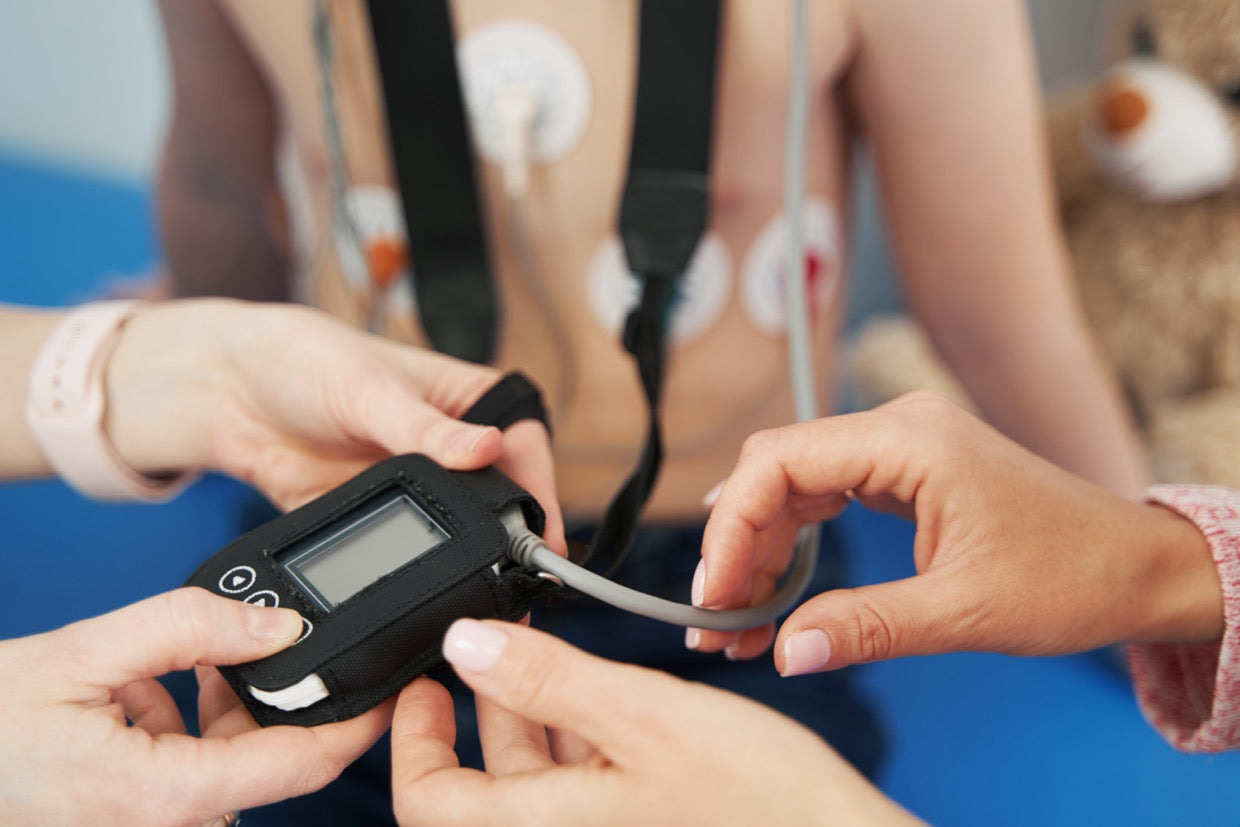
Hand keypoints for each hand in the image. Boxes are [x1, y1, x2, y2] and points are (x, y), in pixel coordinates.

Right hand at [0, 588, 391, 825]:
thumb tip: (278, 624)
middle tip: (254, 641)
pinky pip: (192, 768)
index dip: (355, 725)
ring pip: (228, 759)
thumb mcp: (83, 655)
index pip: (298, 766)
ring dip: (221, 705)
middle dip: (272, 696)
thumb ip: (188, 630)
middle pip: (266, 759)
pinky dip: (186, 721)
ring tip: (177, 661)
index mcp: (162, 799)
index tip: (392, 685)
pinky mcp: (138, 817)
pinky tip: (150, 688)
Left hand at [106, 299, 564, 551]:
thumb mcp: (370, 389)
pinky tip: (431, 592)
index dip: (538, 493)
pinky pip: (411, 553)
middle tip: (517, 580)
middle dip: (510, 539)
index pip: (523, 448)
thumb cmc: (306, 359)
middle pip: (501, 500)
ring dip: (470, 561)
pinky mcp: (382, 519)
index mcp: (467, 401)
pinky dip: (422, 573)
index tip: (543, 538)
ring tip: (482, 596)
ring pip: (462, 533)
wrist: (228, 392)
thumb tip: (488, 447)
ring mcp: (418, 486)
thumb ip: (428, 429)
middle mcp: (452, 446)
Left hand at [390, 619, 918, 826]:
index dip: (412, 738)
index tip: (421, 681)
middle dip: (480, 705)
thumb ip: (549, 681)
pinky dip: (579, 730)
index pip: (432, 800)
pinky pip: (584, 780)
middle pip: (485, 782)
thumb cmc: (765, 807)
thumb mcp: (644, 719)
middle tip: (488, 638)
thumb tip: (465, 646)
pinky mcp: (643, 821)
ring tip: (542, 648)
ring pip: (537, 776)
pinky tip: (601, 691)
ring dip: (531, 711)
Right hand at [692, 391, 1222, 672]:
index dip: (732, 527)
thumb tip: (786, 653)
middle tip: (718, 619)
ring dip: (762, 550)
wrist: (1139, 566)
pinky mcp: (904, 471)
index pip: (780, 461)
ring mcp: (900, 446)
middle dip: (738, 545)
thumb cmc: (1073, 576)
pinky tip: (777, 591)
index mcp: (911, 441)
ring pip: (794, 485)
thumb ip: (867, 627)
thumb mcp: (964, 611)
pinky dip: (795, 544)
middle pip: (777, 471)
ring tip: (740, 620)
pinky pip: (825, 496)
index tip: (715, 594)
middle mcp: (897, 429)